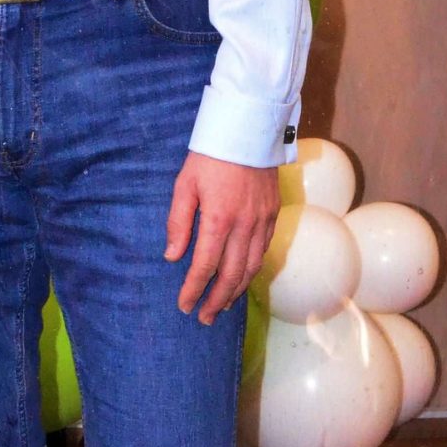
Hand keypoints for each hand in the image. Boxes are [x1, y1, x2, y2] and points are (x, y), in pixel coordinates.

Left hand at [165, 155, 277, 322]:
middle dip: (216, 300)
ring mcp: (262, 221)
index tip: (184, 306)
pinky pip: (263, 251)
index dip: (194, 289)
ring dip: (236, 291)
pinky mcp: (273, 214)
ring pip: (251, 267)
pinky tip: (241, 277)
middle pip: (232, 275)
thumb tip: (173, 256)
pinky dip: (251, 270)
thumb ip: (178, 222)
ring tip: (222, 306)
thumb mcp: (184, 184)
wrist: (247, 128)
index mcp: (219, 219)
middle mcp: (244, 225)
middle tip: (204, 318)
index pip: (205, 266)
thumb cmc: (210, 155)